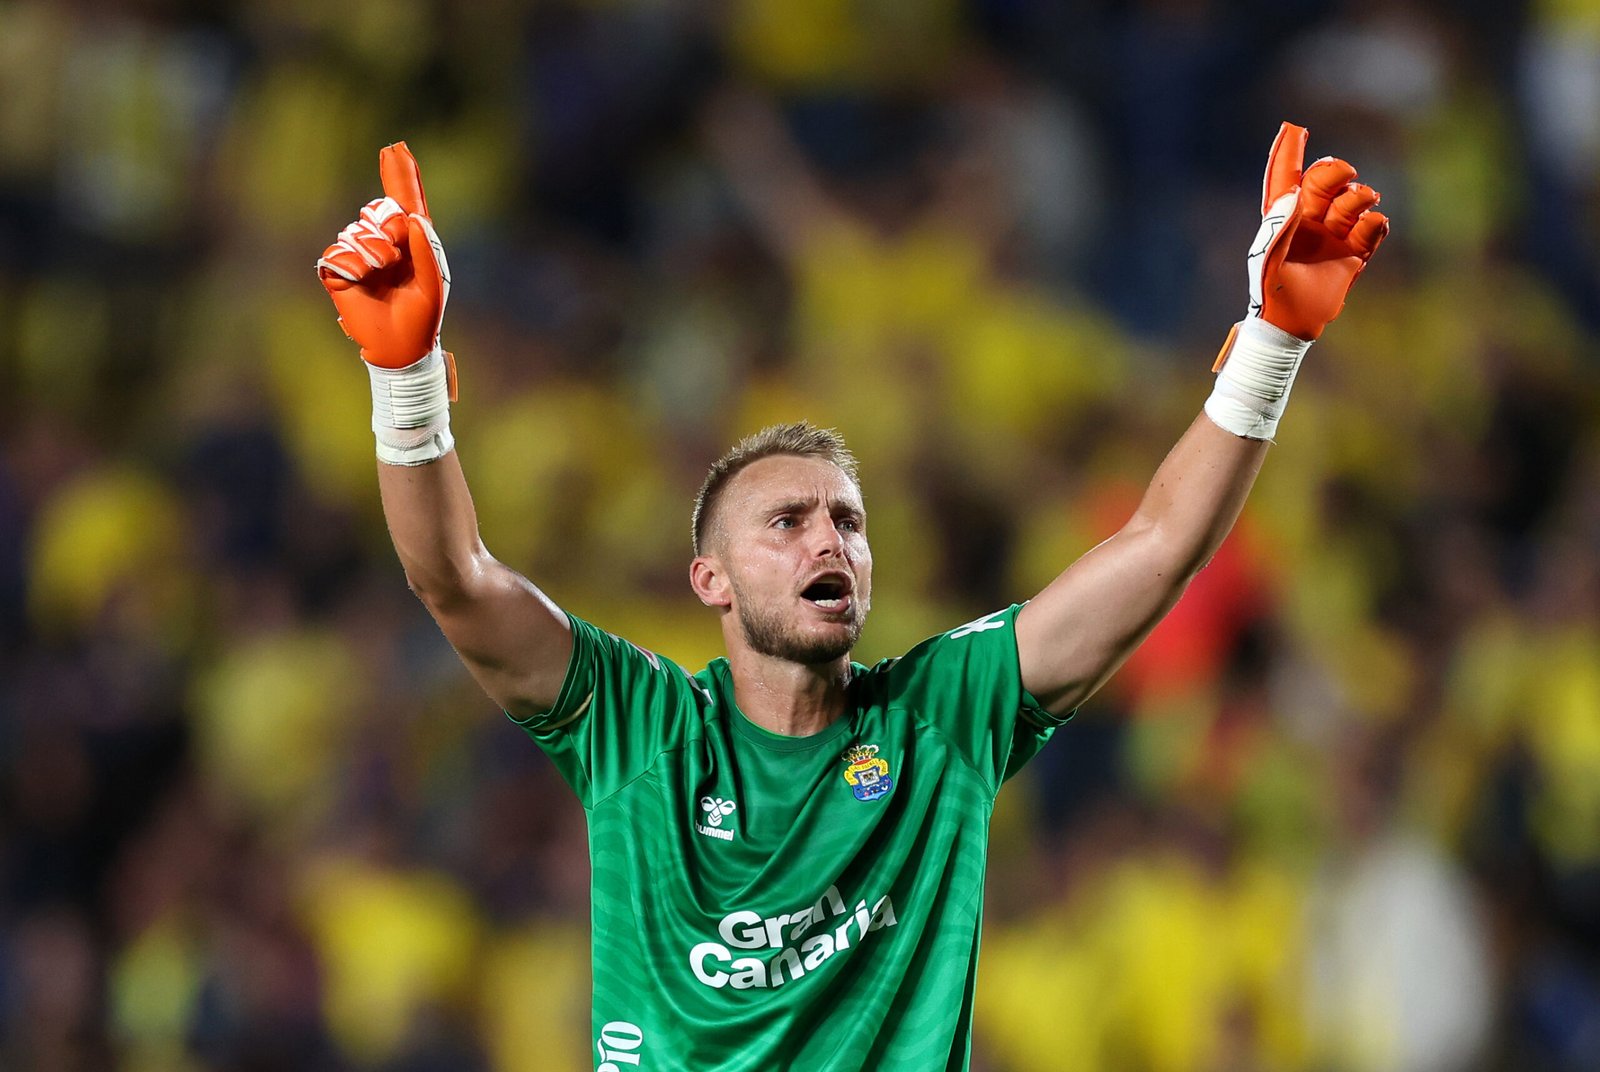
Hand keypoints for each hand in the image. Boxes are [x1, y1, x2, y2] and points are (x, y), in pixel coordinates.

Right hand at [317, 142, 452, 371]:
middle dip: (388, 226)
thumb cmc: (422, 317)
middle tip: (395, 255)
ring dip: (372, 252)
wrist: (400, 347)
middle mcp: (383, 243)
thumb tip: (413, 216)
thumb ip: (426, 249)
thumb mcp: (433, 283)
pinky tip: (362, 280)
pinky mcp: (338, 271)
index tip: (396, 148)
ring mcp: (359, 255)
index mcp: (410, 242)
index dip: (401, 175)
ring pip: (356, 230)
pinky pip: (338, 252)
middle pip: (378, 209)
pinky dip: (352, 265)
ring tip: (381, 273)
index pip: (405, 201)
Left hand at [1240, 122, 1388, 342]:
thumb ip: (1279, 227)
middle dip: (1336, 171)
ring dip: (1358, 196)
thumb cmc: (1271, 292)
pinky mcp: (1355, 253)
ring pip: (1352, 200)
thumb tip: (1293, 193)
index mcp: (1283, 218)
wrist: (1291, 325)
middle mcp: (1310, 220)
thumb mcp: (1268, 260)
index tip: (1293, 128)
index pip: (1286, 178)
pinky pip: (1373, 228)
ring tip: (1361, 204)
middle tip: (1344, 173)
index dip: (1288, 154)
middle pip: (1325, 181)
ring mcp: (1334, 235)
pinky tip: (1373, 224)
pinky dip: (1376, 222)